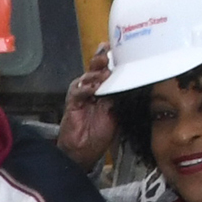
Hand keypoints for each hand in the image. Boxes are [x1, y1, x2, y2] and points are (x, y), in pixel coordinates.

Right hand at [53, 43, 116, 165]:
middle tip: (106, 54)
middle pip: (95, 70)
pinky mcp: (72, 104)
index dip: (111, 60)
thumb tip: (129, 85)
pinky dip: (85, 89)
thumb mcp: (116, 114)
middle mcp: (91, 91)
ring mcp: (81, 97)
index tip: (116, 49)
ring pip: (85, 78)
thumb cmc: (99, 135)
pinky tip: (92, 89)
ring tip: (103, 74)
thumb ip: (119, 99)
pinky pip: (77, 92)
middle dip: (100, 60)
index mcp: (104, 92)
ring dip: (94, 74)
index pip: (108, 72)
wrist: (83, 152)